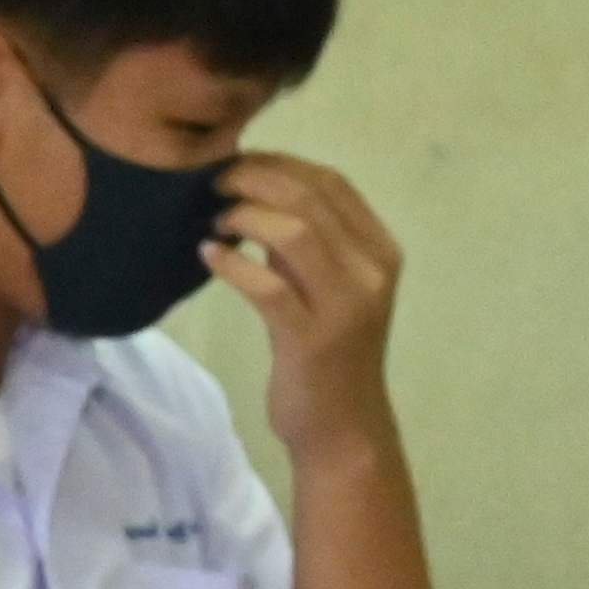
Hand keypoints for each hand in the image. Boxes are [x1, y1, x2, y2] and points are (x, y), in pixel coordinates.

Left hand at [208, 153, 404, 451]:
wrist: (341, 426)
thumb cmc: (326, 353)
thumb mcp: (324, 287)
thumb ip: (304, 244)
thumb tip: (256, 192)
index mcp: (381, 251)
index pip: (333, 183)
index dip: (280, 162)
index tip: (238, 162)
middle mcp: (372, 271)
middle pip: (310, 198)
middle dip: (255, 179)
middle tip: (213, 183)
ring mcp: (346, 305)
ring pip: (296, 232)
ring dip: (245, 216)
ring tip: (213, 222)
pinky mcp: (312, 338)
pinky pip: (266, 286)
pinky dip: (231, 264)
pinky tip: (207, 255)